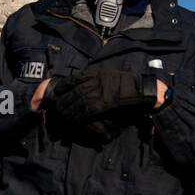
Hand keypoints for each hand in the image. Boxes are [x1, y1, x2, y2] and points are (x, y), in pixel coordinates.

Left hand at [34, 75, 166, 112]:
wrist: (143, 90)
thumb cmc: (127, 85)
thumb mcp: (108, 76)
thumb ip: (94, 80)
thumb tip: (80, 86)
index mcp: (95, 74)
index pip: (72, 79)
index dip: (61, 88)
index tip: (55, 94)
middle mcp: (94, 81)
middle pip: (70, 92)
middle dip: (60, 102)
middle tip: (52, 109)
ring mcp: (97, 93)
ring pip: (75, 102)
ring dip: (65, 111)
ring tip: (58, 116)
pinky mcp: (102, 104)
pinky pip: (84, 111)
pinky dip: (76, 116)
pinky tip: (70, 120)